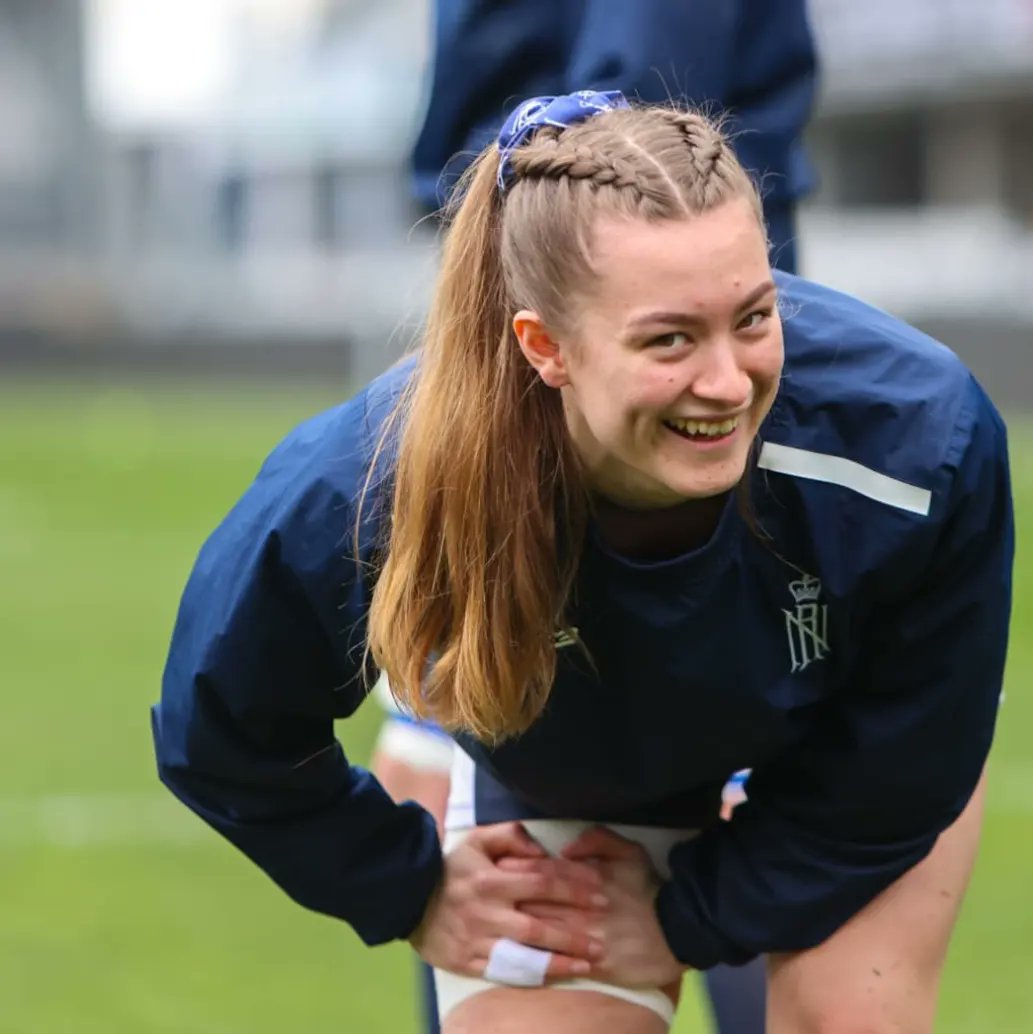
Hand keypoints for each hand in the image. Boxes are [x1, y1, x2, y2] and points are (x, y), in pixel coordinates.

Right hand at [409, 821, 607, 979]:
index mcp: (491, 880)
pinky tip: (557, 976)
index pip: (542, 882)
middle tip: (604, 937)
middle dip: (574, 933)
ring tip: (590, 964)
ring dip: (560, 960)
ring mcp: (478, 940)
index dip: (573, 887)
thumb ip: (511, 835)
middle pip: (539, 925)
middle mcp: (487, 912)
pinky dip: (533, 976)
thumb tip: (541, 849)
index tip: (600, 893)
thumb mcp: (477, 839)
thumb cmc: (450, 867)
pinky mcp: (469, 962)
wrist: (407, 897)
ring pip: (526, 955)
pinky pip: (507, 972)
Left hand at [502, 826, 686, 987]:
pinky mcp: (596, 965)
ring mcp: (590, 938)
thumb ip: (599, 840)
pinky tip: (521, 956)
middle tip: (487, 894)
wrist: (679, 929)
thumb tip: (567, 848)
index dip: (521, 869)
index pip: (547, 873)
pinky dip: (540, 959)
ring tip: (497, 922)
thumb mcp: (630, 851)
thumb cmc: (649, 887)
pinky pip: (561, 962)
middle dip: (511, 899)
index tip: (499, 866)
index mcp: (591, 878)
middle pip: (539, 902)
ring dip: (518, 929)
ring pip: (545, 934)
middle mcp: (586, 908)